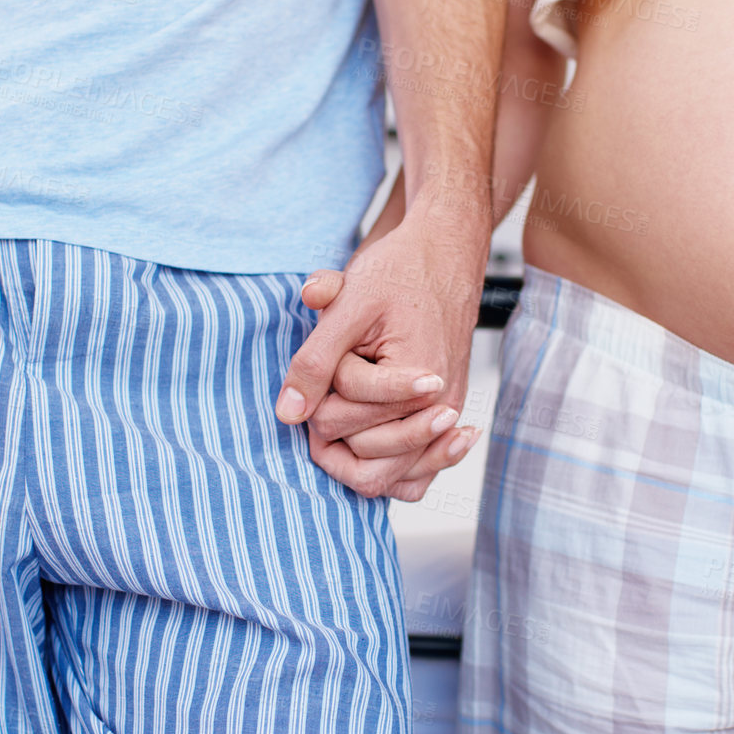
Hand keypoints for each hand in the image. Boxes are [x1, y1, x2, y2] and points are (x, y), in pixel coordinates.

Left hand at [277, 209, 484, 500]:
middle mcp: (440, 409)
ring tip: (340, 413)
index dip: (319, 391)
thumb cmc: (400, 272)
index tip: (334, 353)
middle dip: (335, 424)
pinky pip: (414, 477)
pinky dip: (386, 469)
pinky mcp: (445, 420)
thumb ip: (316, 361)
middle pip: (364, 457)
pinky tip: (364, 443)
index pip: (339, 420)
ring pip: (388, 479)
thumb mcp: (349, 304)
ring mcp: (446, 419)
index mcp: (418, 382)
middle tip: (334, 382)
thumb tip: (288, 415)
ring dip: (354, 454)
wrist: (445, 255)